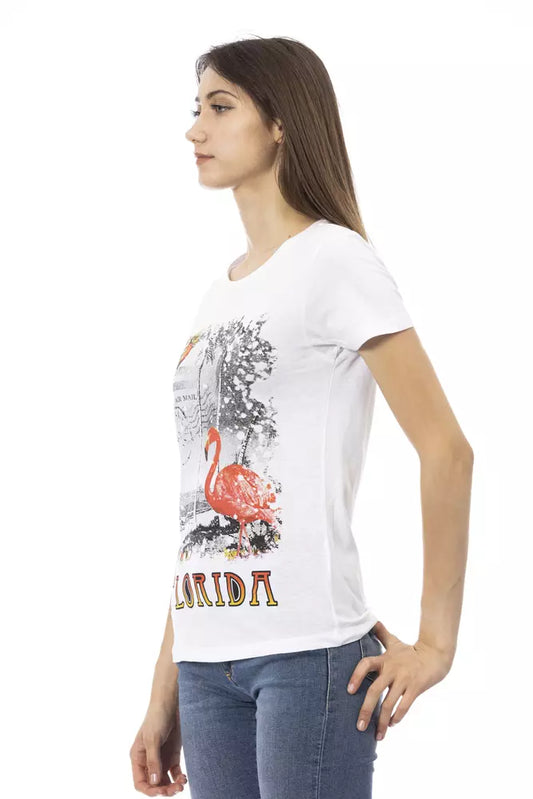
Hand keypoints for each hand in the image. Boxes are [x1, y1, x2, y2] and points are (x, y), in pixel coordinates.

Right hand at [130, 704, 187, 795]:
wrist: (170, 704)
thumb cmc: (156, 718)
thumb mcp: (153, 739)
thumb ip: (153, 761)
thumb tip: (154, 782)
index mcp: (138, 758)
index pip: (140, 782)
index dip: (149, 790)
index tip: (160, 792)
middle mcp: (149, 762)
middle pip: (154, 784)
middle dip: (163, 789)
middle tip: (175, 789)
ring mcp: (161, 760)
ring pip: (165, 781)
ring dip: (172, 786)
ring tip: (181, 785)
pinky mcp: (172, 756)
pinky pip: (174, 773)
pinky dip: (178, 778)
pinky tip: (183, 778)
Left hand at [347, 620, 452, 741]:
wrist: (436, 654)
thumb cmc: (411, 651)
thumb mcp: (395, 641)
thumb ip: (381, 634)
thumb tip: (371, 620)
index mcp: (384, 660)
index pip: (365, 665)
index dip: (356, 676)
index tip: (349, 691)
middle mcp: (392, 670)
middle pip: (374, 690)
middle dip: (366, 710)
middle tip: (359, 726)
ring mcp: (404, 680)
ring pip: (389, 703)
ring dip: (382, 721)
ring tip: (377, 735)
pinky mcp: (416, 688)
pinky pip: (404, 706)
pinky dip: (397, 717)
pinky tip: (392, 725)